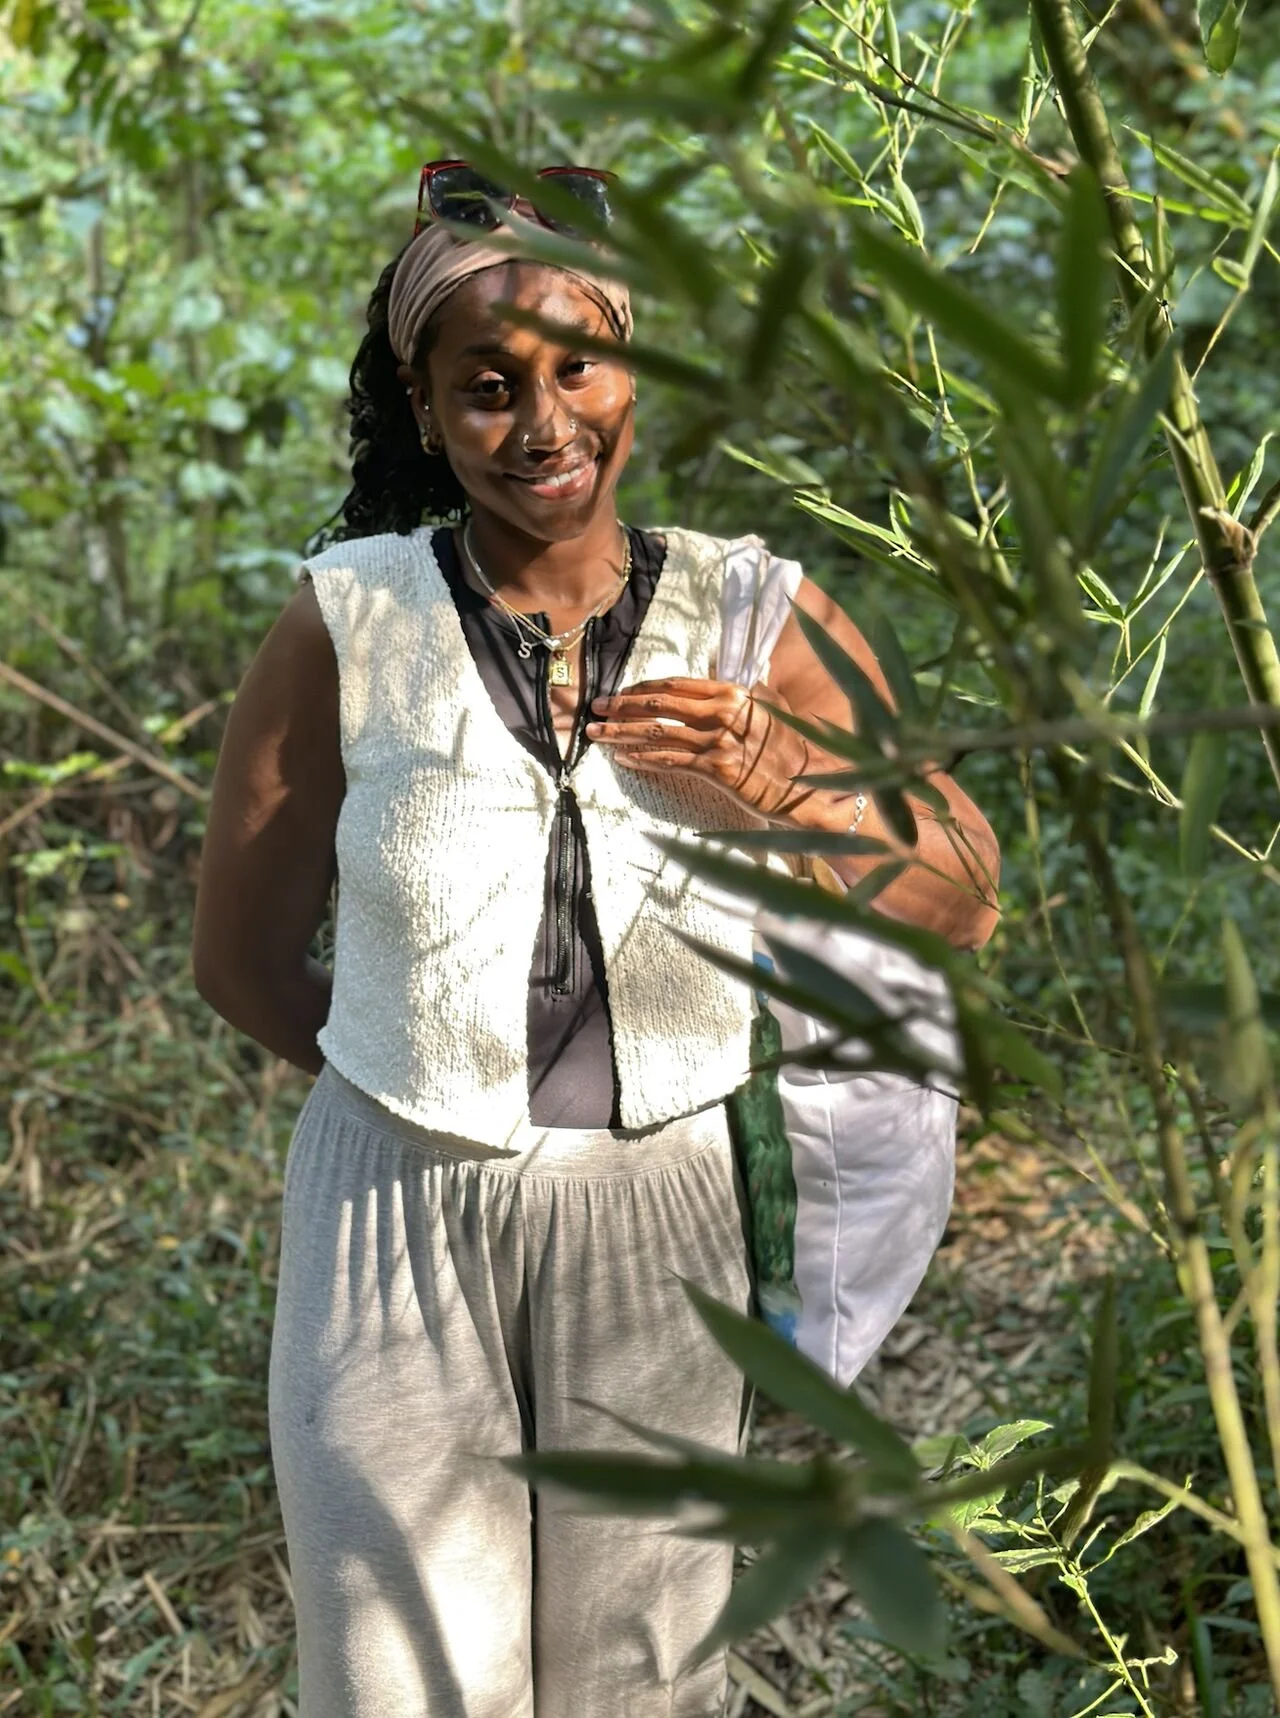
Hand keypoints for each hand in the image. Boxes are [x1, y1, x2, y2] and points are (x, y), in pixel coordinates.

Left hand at [584, 676, 815, 820]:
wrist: (806, 785)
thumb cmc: (788, 748)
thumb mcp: (770, 707)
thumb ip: (744, 690)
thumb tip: (718, 671)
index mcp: (733, 692)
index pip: (676, 685)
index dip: (642, 688)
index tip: (620, 692)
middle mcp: (723, 712)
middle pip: (659, 705)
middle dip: (622, 706)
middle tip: (597, 708)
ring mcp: (718, 741)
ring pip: (657, 734)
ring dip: (621, 734)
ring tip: (597, 735)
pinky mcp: (716, 769)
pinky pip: (669, 762)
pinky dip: (642, 760)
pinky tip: (623, 759)